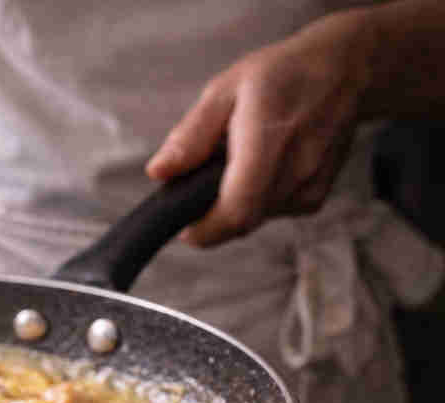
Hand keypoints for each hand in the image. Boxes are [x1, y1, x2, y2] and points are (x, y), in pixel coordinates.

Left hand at [145, 11, 372, 246]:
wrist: (344, 70)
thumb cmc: (279, 76)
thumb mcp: (224, 91)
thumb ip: (190, 136)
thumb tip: (159, 173)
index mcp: (268, 139)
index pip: (237, 208)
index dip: (205, 229)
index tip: (183, 227)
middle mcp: (296, 168)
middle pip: (242, 221)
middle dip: (212, 216)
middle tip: (202, 184)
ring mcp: (311, 185)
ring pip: (255, 219)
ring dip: (234, 204)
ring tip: (237, 164)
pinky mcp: (317, 196)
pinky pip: (273, 214)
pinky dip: (257, 200)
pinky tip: (262, 168)